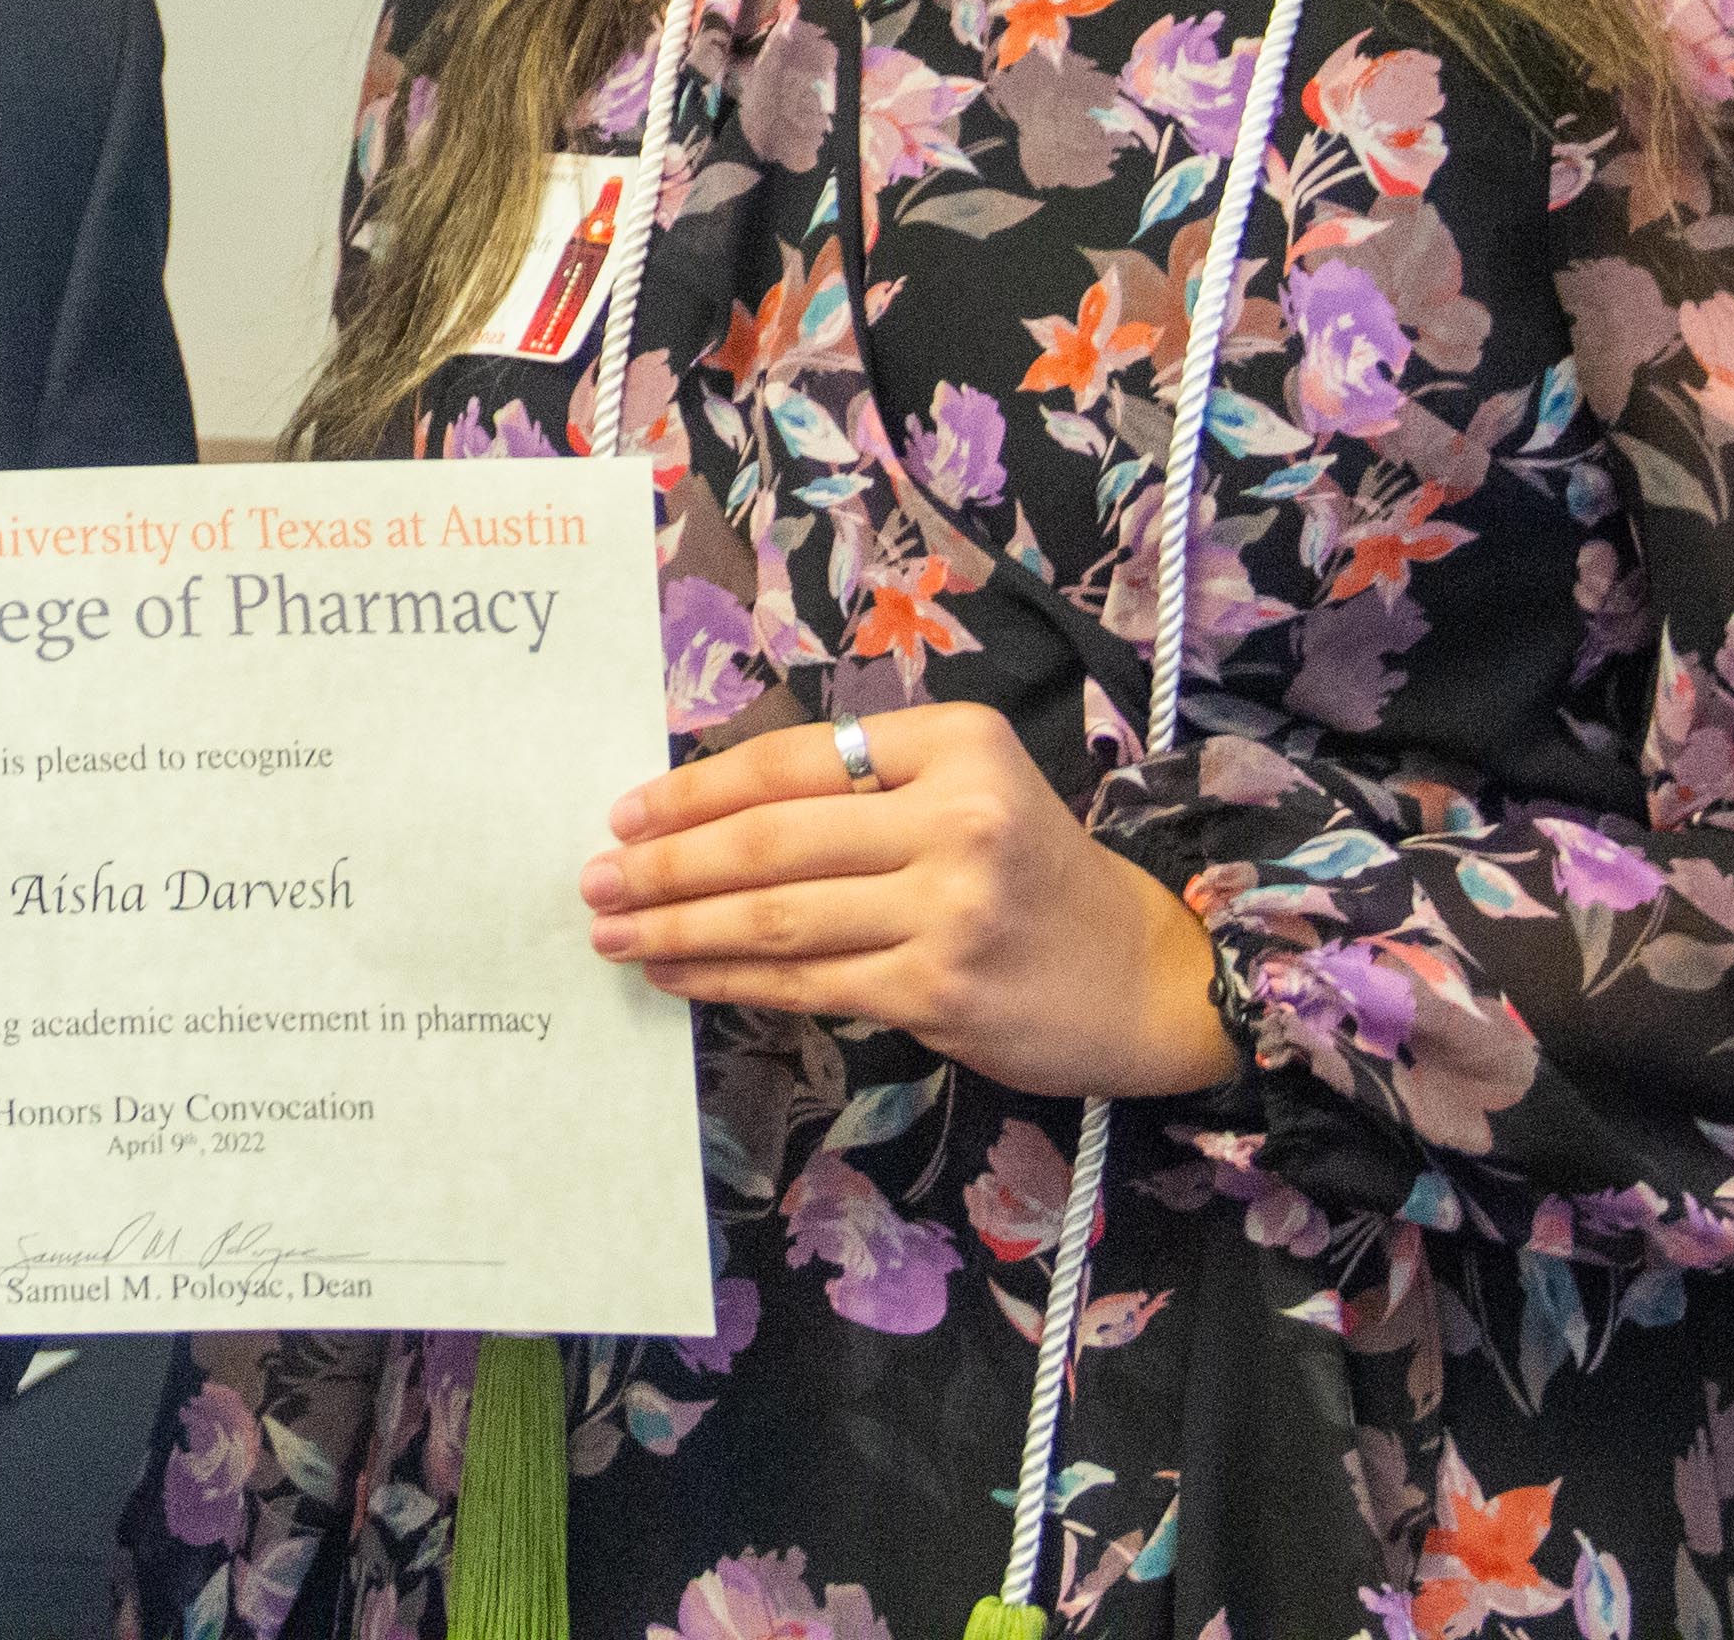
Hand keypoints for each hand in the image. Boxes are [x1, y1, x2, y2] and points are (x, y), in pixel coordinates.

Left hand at [582, 702, 1236, 1099]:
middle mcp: (957, 817)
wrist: (1139, 973)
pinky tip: (680, 975)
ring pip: (777, 917)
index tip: (627, 813)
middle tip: (594, 879)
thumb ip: (859, 787)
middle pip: (772, 840)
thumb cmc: (1029, 872)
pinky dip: (729, 980)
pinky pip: (806, 982)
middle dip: (666, 864)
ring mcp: (950, 909)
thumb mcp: (965, 789)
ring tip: (614, 931)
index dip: (695, 790)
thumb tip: (703, 813)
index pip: (792, 761)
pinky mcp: (939, 991)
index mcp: (955, 743)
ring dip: (680, 927)